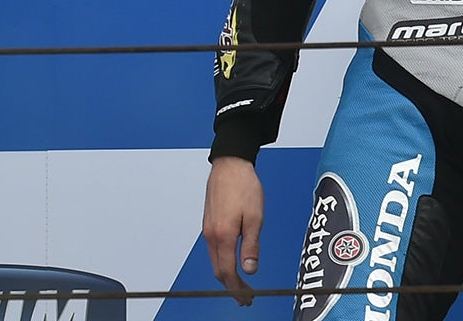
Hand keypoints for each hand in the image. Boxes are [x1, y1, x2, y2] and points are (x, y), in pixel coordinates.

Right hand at [203, 156, 263, 303]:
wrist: (230, 164)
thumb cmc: (244, 187)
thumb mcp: (254, 218)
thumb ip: (251, 246)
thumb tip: (249, 269)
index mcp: (223, 234)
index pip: (227, 271)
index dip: (237, 289)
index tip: (247, 298)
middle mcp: (211, 233)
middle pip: (217, 268)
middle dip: (231, 286)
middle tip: (245, 297)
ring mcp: (208, 227)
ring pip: (214, 259)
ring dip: (226, 274)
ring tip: (241, 283)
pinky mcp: (209, 221)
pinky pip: (213, 248)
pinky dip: (222, 261)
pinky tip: (232, 262)